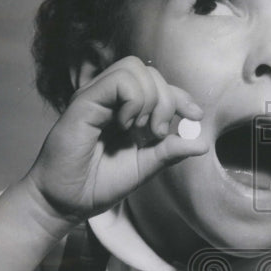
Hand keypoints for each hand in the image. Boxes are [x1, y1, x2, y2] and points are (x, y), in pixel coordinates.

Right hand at [25, 56, 206, 221]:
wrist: (66, 202)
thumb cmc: (98, 185)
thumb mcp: (144, 167)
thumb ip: (170, 152)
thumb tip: (203, 143)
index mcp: (126, 111)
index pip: (158, 85)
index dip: (180, 96)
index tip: (195, 116)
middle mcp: (110, 99)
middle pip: (150, 72)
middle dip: (167, 100)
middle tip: (159, 134)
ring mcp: (96, 97)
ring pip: (134, 68)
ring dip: (149, 98)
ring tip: (140, 130)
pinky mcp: (84, 101)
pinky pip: (119, 81)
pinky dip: (134, 100)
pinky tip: (126, 125)